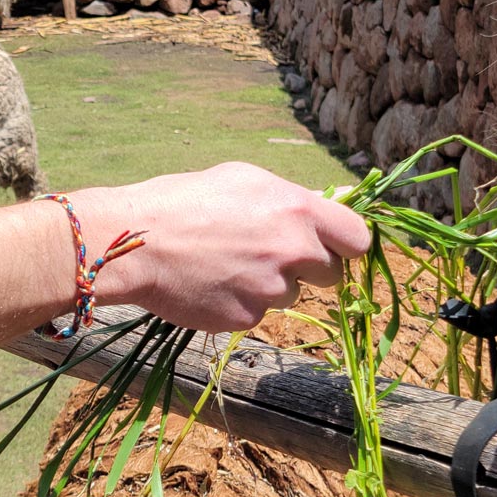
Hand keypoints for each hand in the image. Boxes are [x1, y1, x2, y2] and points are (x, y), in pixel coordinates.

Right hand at [72, 163, 369, 335]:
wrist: (137, 242)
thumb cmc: (185, 199)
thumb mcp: (244, 178)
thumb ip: (291, 199)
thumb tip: (325, 208)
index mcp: (298, 211)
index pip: (359, 239)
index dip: (346, 243)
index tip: (332, 244)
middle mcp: (293, 252)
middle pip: (331, 273)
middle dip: (309, 267)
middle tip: (270, 254)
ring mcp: (270, 290)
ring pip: (290, 295)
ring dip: (270, 285)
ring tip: (228, 264)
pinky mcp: (246, 318)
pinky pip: (256, 313)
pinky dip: (240, 301)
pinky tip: (211, 283)